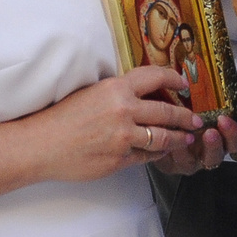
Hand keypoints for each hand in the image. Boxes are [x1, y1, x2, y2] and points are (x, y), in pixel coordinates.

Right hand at [35, 66, 207, 181]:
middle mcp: (123, 111)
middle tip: (195, 120)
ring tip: (187, 138)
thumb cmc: (61, 118)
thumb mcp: (92, 93)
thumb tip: (144, 94)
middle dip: (186, 117)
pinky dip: (157, 154)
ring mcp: (123, 137)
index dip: (174, 79)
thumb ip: (118, 93)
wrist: (41, 145)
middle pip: (167, 112)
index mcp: (116, 88)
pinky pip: (146, 157)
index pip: (155, 77)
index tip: (184, 84)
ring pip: (162, 138)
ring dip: (179, 138)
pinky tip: (162, 152)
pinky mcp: (119, 159)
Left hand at [161, 85, 236, 176]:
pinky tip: (170, 137)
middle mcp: (207, 152)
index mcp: (220, 137)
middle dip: (216, 144)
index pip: (235, 142)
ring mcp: (190, 161)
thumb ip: (235, 95)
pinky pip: (174, 162)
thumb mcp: (210, 97)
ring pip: (195, 162)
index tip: (225, 119)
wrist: (159, 113)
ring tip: (188, 134)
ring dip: (191, 148)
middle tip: (210, 131)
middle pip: (219, 156)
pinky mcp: (171, 165)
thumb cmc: (188, 107)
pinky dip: (173, 150)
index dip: (232, 133)